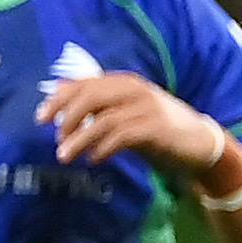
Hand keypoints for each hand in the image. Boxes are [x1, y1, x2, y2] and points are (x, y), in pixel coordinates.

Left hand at [36, 69, 233, 186]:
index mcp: (124, 83)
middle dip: (67, 118)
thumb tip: (58, 89)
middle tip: (55, 139)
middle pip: (90, 97)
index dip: (59, 99)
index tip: (40, 118)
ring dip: (80, 139)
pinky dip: (104, 148)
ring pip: (104, 119)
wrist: (201, 144)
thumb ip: (94, 103)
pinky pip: (123, 136)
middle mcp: (136, 90)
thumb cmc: (156, 128)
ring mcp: (149, 108)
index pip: (84, 84)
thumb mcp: (122, 113)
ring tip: (65, 156)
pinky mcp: (159, 128)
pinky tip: (94, 159)